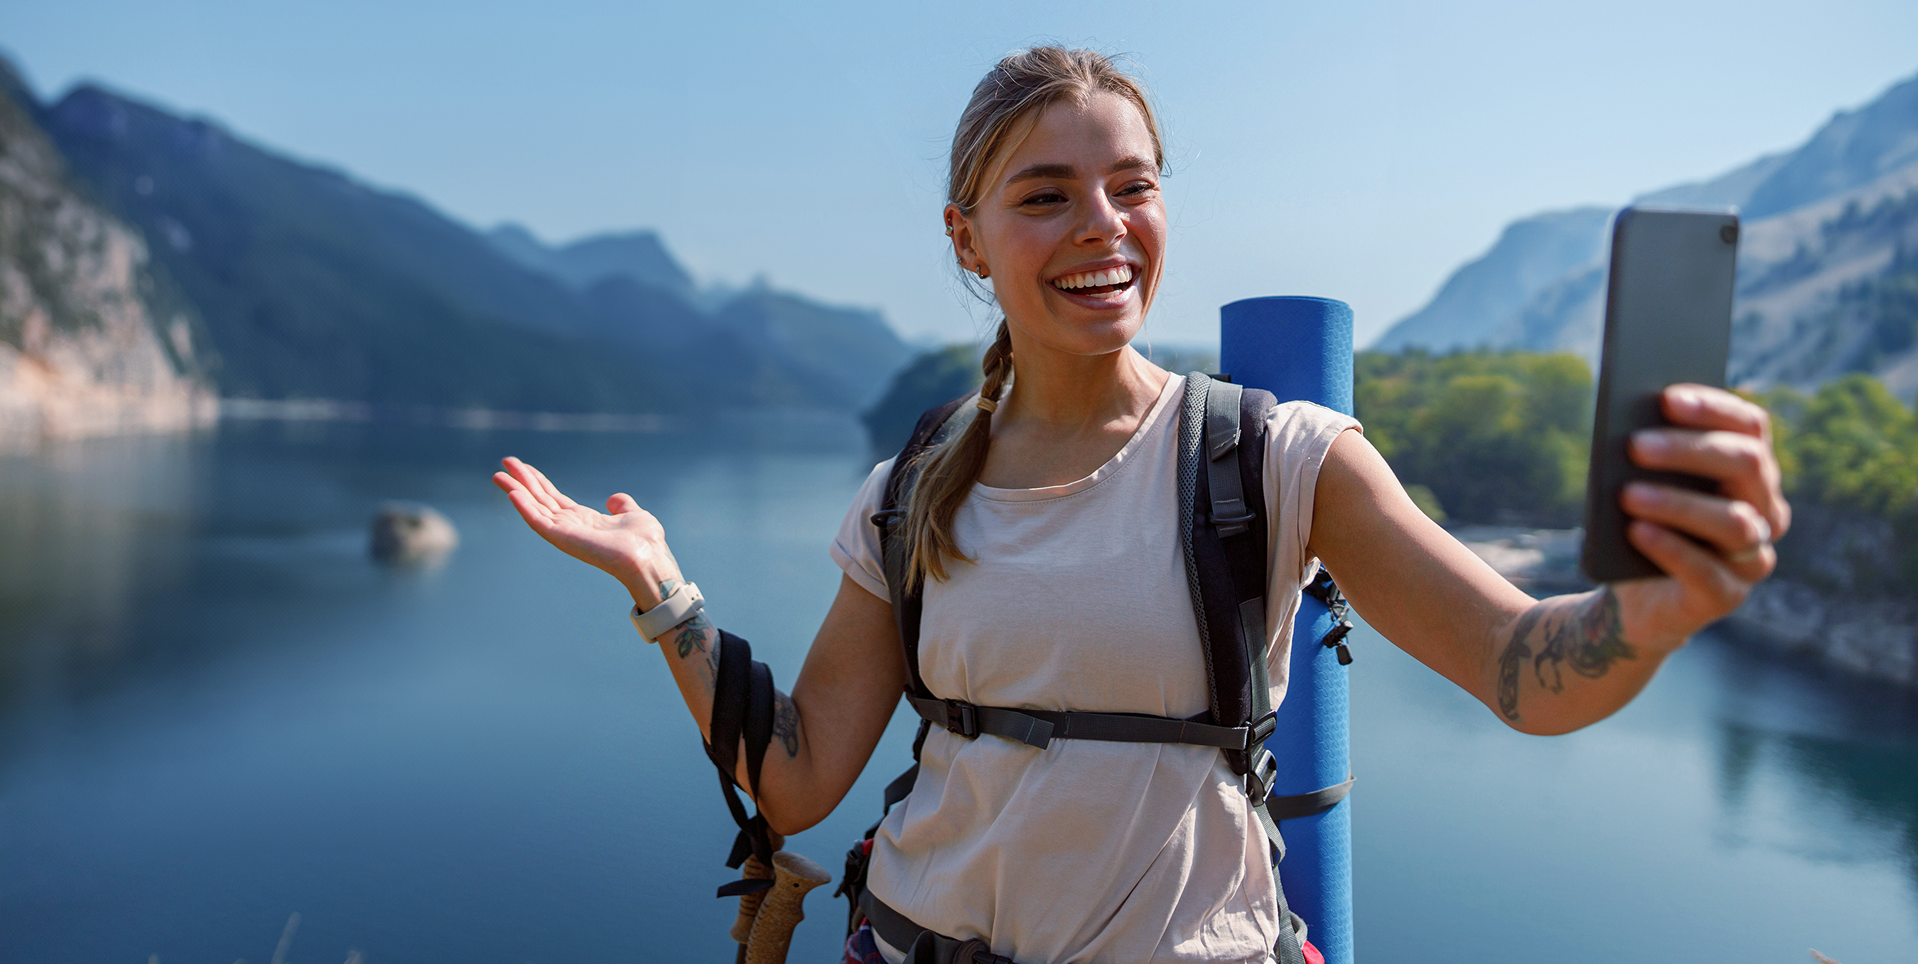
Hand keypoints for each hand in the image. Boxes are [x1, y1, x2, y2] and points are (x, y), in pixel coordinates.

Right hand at [492, 456, 679, 607]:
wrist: (647, 557)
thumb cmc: (644, 542)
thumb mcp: (634, 515)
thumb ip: (622, 506)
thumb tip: (613, 499)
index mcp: (584, 520)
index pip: (555, 498)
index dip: (539, 482)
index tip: (524, 467)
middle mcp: (570, 526)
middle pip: (540, 500)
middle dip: (522, 481)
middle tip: (505, 462)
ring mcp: (564, 533)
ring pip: (534, 508)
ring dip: (516, 490)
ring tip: (498, 474)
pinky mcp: (562, 538)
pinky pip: (538, 521)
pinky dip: (524, 507)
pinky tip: (512, 492)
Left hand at [1615, 384, 1791, 646]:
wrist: (1633, 596)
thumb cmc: (1642, 523)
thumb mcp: (1642, 483)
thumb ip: (1647, 457)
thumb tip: (1631, 427)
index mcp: (1752, 471)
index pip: (1751, 426)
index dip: (1713, 408)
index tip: (1667, 398)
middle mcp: (1765, 510)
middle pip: (1747, 466)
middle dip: (1690, 450)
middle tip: (1635, 444)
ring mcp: (1753, 557)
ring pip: (1734, 521)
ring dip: (1678, 503)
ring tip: (1627, 493)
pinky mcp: (1726, 596)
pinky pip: (1707, 571)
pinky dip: (1670, 548)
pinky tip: (1637, 531)